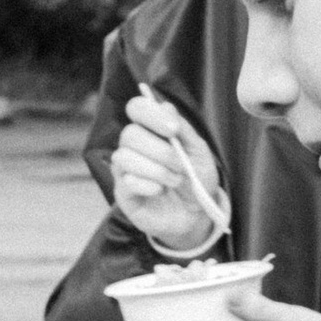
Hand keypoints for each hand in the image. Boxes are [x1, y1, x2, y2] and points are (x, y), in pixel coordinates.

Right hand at [110, 95, 229, 256]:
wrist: (196, 214)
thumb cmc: (196, 179)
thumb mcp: (198, 151)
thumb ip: (182, 129)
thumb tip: (165, 106)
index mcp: (152, 129)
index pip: (137, 108)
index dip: (151, 114)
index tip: (173, 130)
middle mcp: (134, 146)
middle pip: (129, 134)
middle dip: (160, 151)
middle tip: (180, 165)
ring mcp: (125, 169)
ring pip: (123, 157)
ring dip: (156, 169)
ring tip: (175, 180)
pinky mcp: (122, 192)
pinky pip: (126, 181)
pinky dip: (148, 185)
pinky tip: (160, 191)